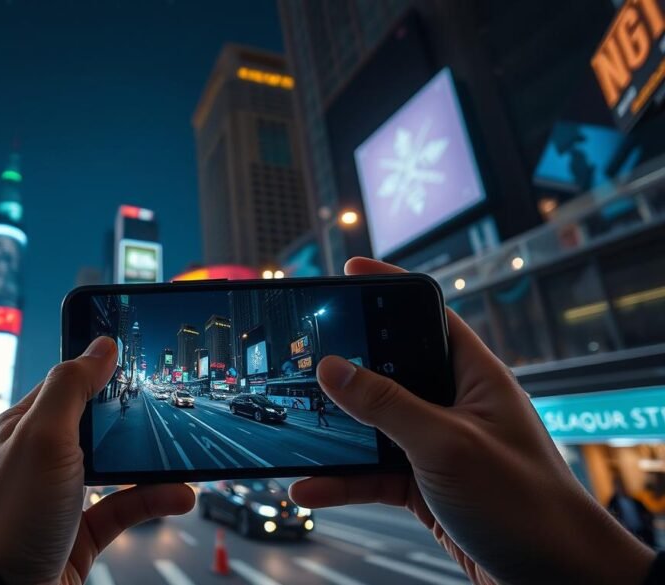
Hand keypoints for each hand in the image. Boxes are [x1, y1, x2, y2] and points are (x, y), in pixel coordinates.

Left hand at [0, 337, 193, 584]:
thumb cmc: (7, 517)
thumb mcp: (42, 437)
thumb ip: (72, 387)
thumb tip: (101, 346)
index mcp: (27, 425)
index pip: (70, 382)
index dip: (104, 367)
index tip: (142, 352)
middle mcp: (43, 458)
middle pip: (98, 424)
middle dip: (135, 415)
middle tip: (173, 405)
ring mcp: (61, 498)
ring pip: (116, 467)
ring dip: (151, 463)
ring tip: (184, 458)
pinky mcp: (79, 535)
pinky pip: (124, 508)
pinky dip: (153, 500)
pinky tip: (178, 495)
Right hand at [290, 258, 654, 584]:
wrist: (555, 579)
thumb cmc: (527, 505)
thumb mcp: (447, 444)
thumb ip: (387, 404)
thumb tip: (334, 366)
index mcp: (474, 376)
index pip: (427, 315)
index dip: (390, 289)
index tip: (349, 272)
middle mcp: (455, 404)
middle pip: (390, 371)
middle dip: (345, 369)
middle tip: (301, 357)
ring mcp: (438, 445)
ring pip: (374, 428)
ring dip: (336, 437)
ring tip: (296, 438)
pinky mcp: (425, 485)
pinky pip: (373, 472)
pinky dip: (343, 481)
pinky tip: (313, 487)